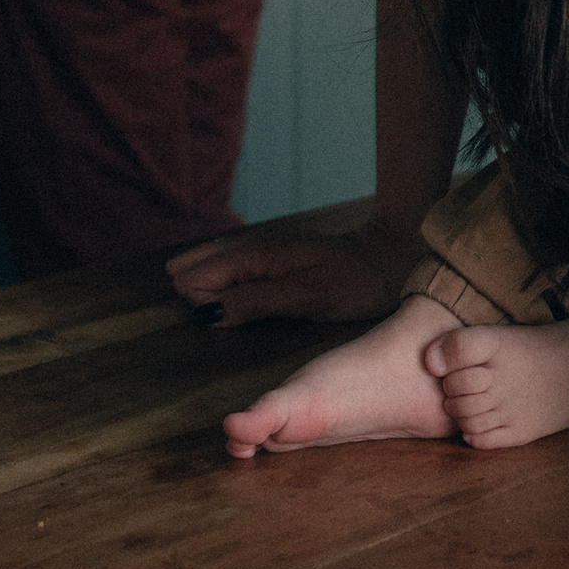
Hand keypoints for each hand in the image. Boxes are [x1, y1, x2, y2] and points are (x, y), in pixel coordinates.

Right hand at [166, 217, 418, 326]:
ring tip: (179, 284)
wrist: (390, 258)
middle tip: (183, 300)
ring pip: (217, 260)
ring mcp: (267, 253)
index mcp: (259, 257)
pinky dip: (218, 272)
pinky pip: (234, 264)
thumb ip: (257, 301)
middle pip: (204, 262)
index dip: (197, 298)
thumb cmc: (355, 281)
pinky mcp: (278, 261)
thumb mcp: (308, 296)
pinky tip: (214, 285)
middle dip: (189, 281)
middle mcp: (257, 250)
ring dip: (200, 274)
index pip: (203, 275)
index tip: (198, 317)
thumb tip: (211, 312)